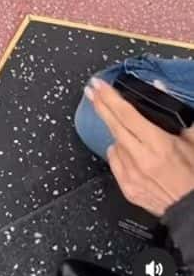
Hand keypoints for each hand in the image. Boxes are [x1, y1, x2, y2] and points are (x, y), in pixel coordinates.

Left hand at [86, 78, 193, 215]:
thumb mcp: (192, 137)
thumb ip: (174, 112)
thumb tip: (160, 87)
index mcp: (159, 144)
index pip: (126, 114)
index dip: (110, 97)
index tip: (99, 85)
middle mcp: (142, 160)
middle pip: (114, 125)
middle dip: (100, 105)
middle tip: (91, 91)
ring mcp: (133, 176)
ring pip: (114, 144)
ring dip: (116, 132)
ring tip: (128, 130)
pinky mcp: (129, 190)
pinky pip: (114, 163)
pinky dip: (118, 153)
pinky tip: (128, 151)